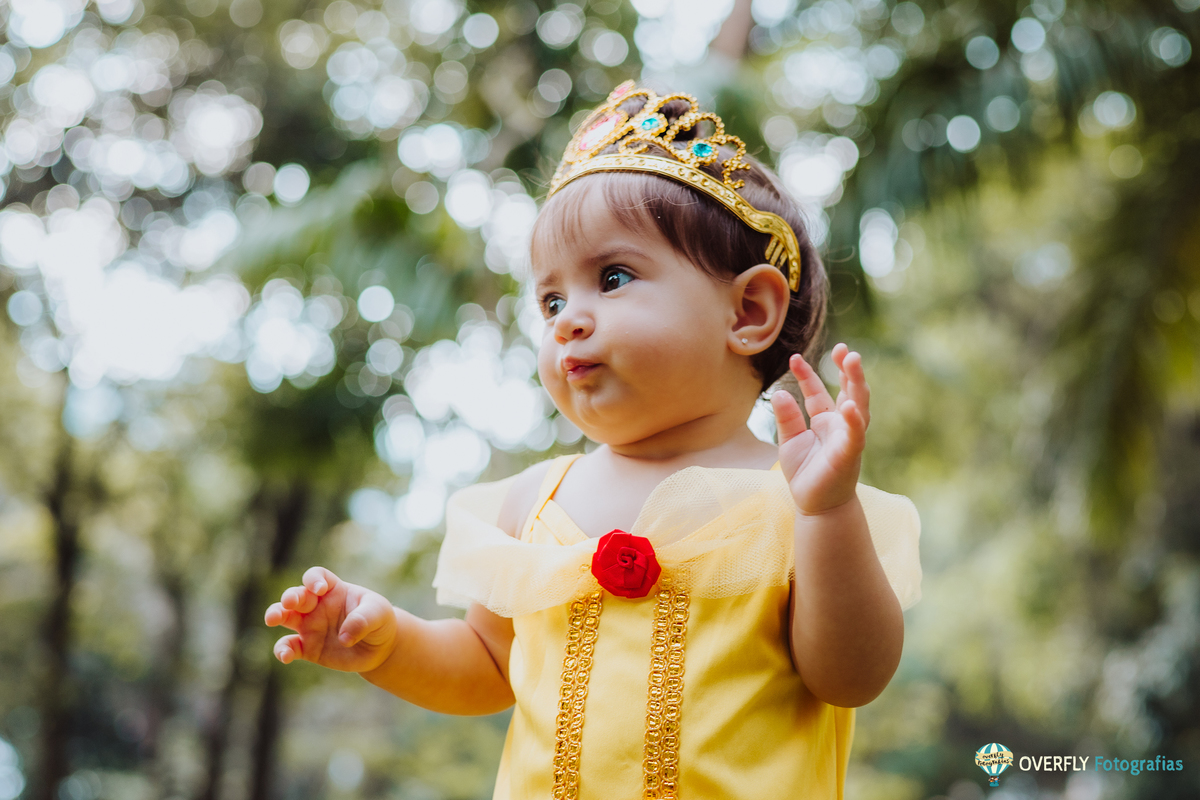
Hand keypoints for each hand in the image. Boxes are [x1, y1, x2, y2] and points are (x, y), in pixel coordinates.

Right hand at [264, 567, 399, 673]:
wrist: (378, 647)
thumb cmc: (378, 621)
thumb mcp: (378, 614)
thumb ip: (363, 620)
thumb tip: (344, 637)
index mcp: (333, 589)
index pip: (316, 576)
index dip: (314, 579)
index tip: (320, 589)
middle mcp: (317, 605)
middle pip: (296, 595)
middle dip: (290, 597)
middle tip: (289, 602)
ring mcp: (309, 626)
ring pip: (284, 617)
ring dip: (276, 615)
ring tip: (272, 620)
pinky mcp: (307, 648)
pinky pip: (289, 647)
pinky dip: (283, 650)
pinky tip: (285, 656)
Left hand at [770, 344, 869, 514]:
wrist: (817, 507)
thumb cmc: (806, 474)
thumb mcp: (789, 442)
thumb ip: (787, 418)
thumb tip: (779, 392)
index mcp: (824, 420)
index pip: (817, 390)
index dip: (807, 373)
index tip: (794, 357)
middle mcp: (840, 425)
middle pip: (848, 390)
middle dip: (847, 369)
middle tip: (844, 348)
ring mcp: (848, 437)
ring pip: (858, 405)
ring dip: (856, 383)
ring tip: (851, 360)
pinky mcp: (849, 454)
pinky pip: (855, 435)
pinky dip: (853, 420)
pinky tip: (849, 405)